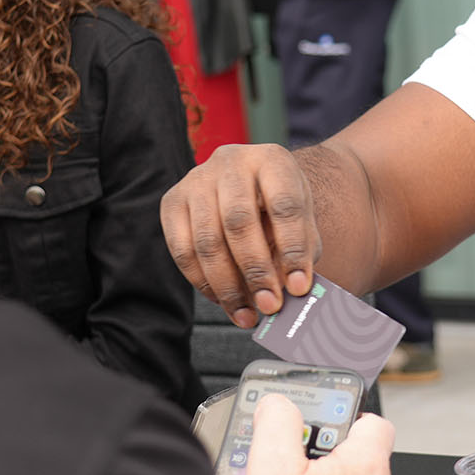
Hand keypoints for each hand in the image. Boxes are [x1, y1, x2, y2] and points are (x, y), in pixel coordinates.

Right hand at [160, 142, 318, 328]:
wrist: (251, 183)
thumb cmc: (280, 208)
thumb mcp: (302, 221)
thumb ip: (300, 252)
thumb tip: (292, 292)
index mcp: (272, 159)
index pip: (284, 205)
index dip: (292, 249)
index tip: (300, 287)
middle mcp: (231, 161)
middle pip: (239, 222)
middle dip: (255, 270)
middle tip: (270, 305)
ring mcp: (197, 179)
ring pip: (207, 240)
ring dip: (228, 285)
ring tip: (247, 314)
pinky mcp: (172, 201)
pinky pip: (182, 250)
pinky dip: (203, 282)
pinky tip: (223, 300)